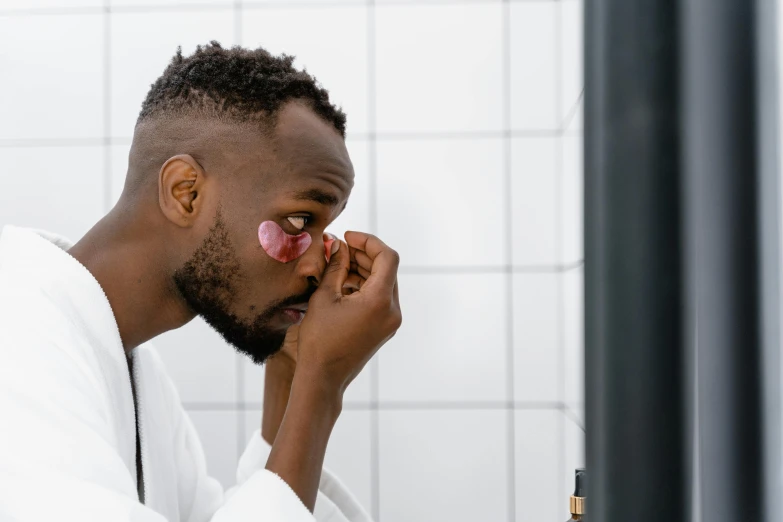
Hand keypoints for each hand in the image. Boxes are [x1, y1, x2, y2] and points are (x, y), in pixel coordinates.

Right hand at [294, 231, 401, 393]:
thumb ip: (334, 266)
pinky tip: (342, 284)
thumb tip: (337, 245)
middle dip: (364, 255)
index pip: (387, 257)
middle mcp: (392, 310)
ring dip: (363, 270)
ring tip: (337, 266)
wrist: (323, 378)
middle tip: (340, 248)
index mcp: (380, 300)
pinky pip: (380, 298)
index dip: (368, 241)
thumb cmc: (319, 339)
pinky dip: (365, 286)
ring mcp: (391, 321)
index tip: (348, 237)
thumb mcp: (324, 296)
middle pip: (387, 269)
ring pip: (384, 283)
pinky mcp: (385, 328)